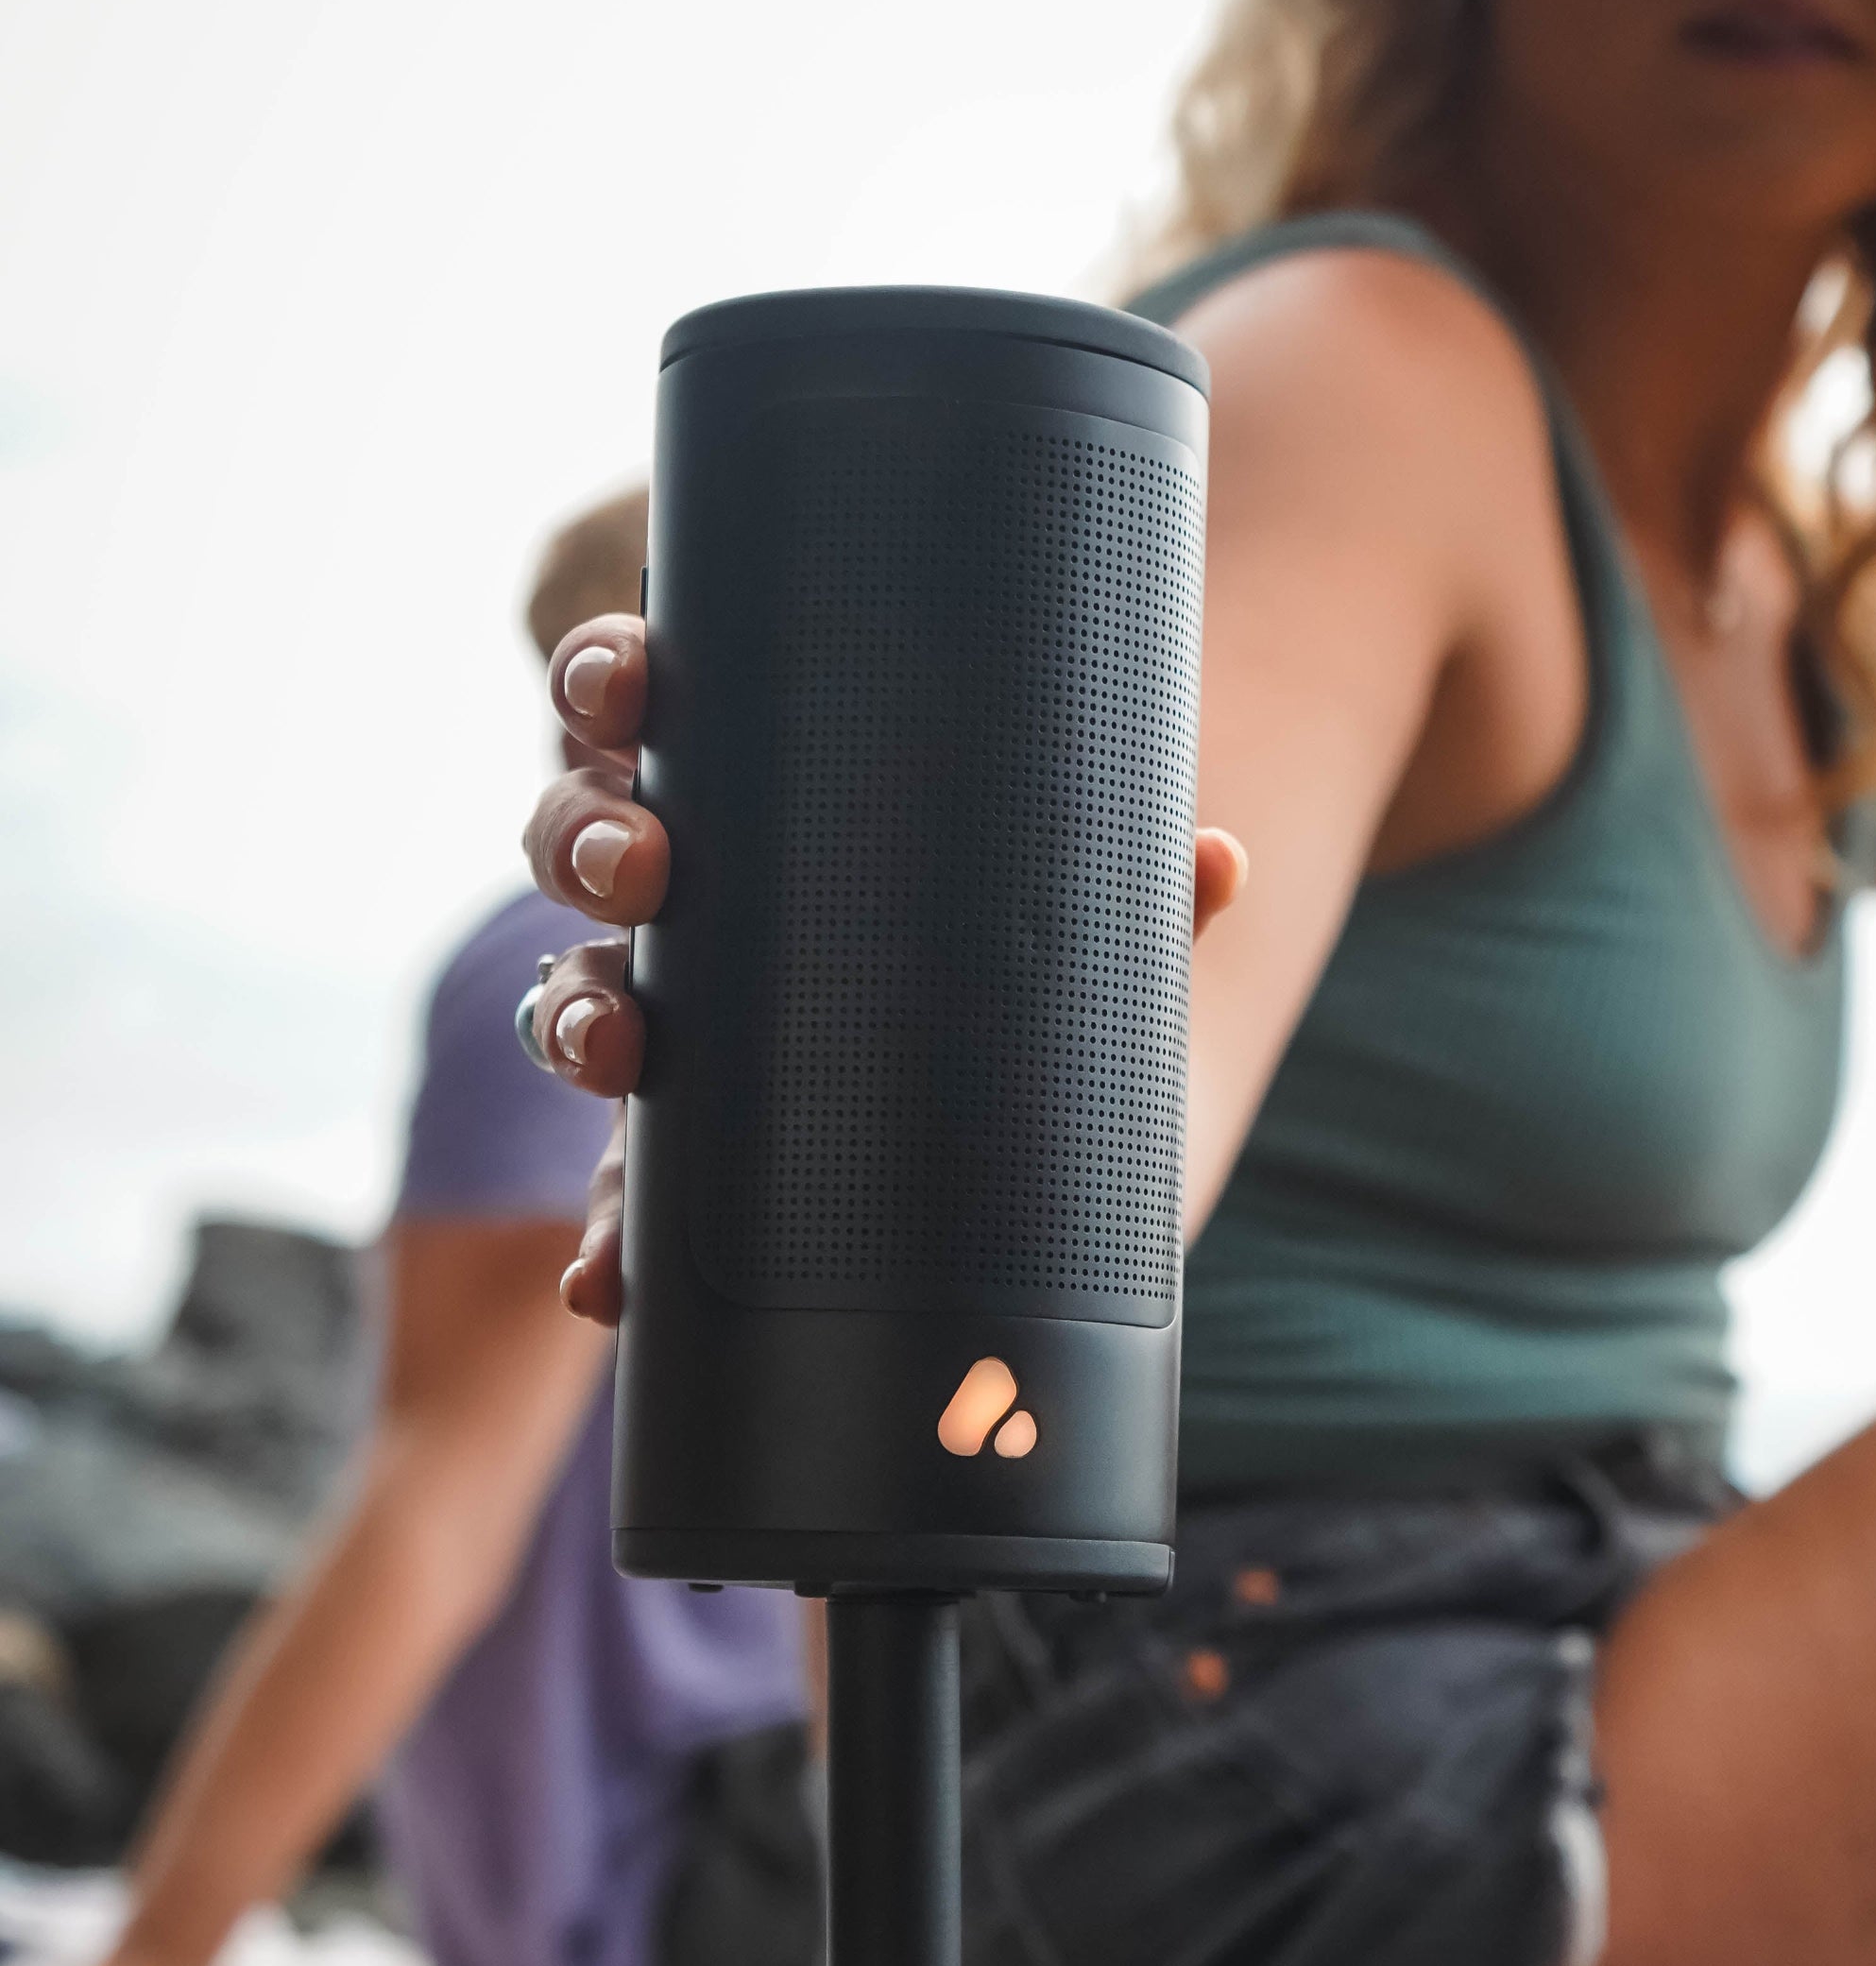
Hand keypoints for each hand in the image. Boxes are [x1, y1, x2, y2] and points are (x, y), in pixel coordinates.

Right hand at [520, 613, 1248, 1325]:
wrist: (1049, 1150)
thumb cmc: (1026, 981)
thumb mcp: (1082, 932)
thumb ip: (1141, 898)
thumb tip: (1214, 858)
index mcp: (757, 806)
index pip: (649, 717)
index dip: (607, 687)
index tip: (624, 690)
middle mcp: (693, 910)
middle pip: (581, 846)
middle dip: (581, 841)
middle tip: (639, 863)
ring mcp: (679, 1040)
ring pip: (572, 1005)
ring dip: (571, 1020)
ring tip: (618, 1048)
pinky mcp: (695, 1170)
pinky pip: (623, 1200)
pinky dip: (605, 1243)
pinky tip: (602, 1279)